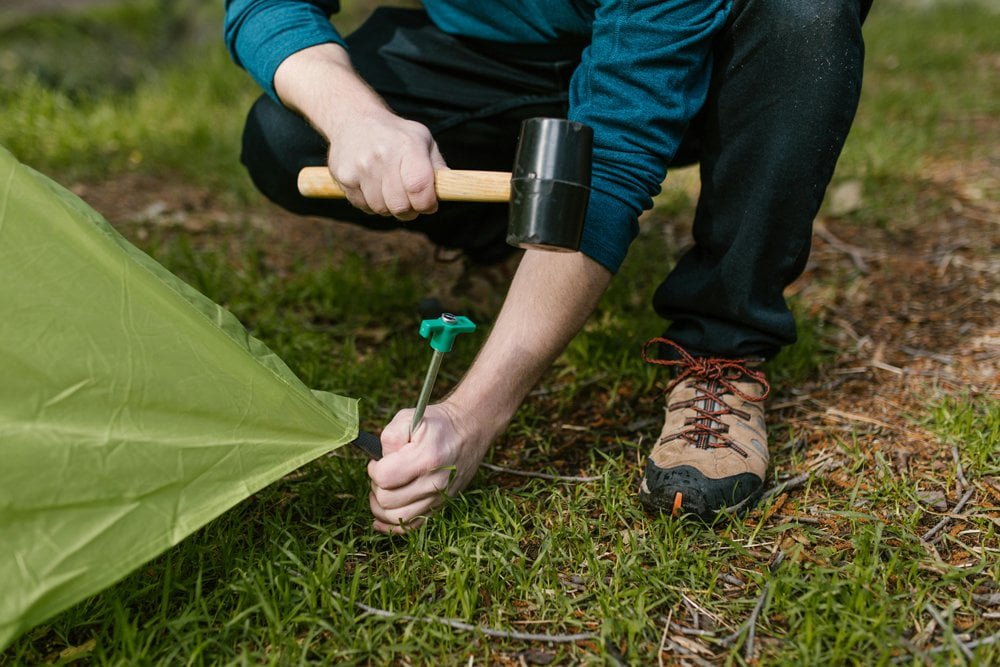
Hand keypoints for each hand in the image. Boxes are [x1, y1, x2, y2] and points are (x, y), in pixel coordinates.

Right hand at [325, 111, 446, 219]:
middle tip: (410, 201)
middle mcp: (382, 155)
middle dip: (410, 210)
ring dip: (389, 207)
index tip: (429, 204)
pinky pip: (364, 206)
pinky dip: (371, 203)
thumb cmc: (395, 134)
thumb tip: (452, 189)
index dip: (426, 204)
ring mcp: (361, 167)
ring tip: (390, 190)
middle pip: (400, 206)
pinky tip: (373, 186)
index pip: (419, 187)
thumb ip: (437, 166)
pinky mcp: (344, 177)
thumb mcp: (422, 140)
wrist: (353, 118)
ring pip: (381, 209)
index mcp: (407, 145)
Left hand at [368, 402, 492, 533]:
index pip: (384, 478)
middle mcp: (434, 482)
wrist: (469, 432)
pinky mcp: (440, 506)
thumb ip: (389, 437)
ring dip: (380, 506)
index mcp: (426, 458)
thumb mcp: (409, 418)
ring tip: (383, 490)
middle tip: (382, 473)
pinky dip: (391, 526)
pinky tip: (380, 518)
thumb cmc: (437, 425)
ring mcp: (439, 497)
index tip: (377, 461)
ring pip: (395, 517)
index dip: (373, 469)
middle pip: (387, 500)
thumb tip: (379, 461)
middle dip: (376, 486)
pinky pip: (410, 527)